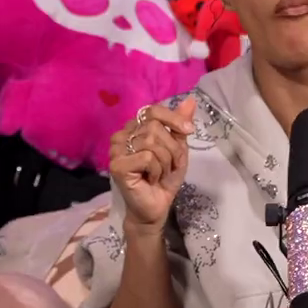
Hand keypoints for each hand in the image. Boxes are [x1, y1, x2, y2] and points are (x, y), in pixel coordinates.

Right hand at [109, 98, 197, 233]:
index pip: (153, 110)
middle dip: (171, 149)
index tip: (189, 131)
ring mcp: (117, 150)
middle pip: (154, 127)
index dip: (173, 119)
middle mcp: (122, 135)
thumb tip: (191, 100)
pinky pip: (147, 157)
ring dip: (165, 162)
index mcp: (135, 128)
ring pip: (151, 142)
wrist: (156, 207)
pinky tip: (150, 180)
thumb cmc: (164, 179)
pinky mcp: (117, 165)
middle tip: (169, 166)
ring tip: (159, 174)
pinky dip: (157, 171)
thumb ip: (179, 125)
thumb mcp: (177, 149)